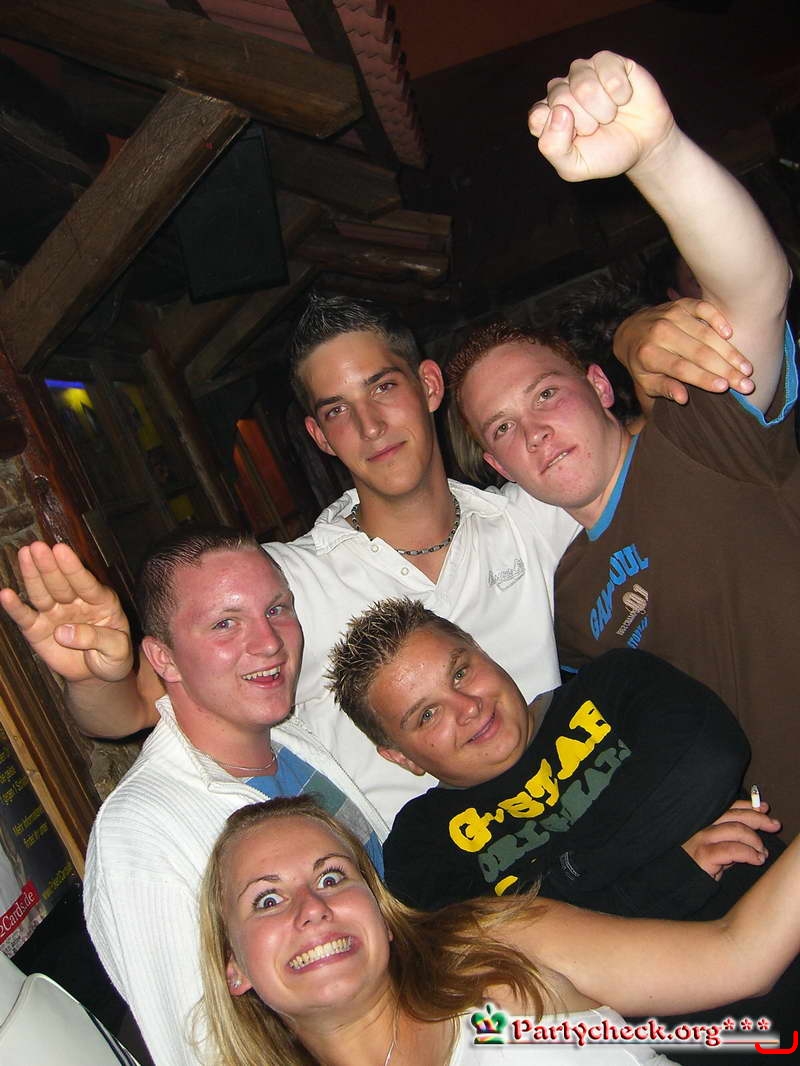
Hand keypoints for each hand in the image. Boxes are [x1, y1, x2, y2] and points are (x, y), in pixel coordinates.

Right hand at [0, 542, 132, 683]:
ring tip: (24, 555)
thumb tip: (62, 631)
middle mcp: (75, 602)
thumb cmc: (112, 656)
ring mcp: (54, 613)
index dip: (72, 567)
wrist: (96, 674)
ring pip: (41, 593)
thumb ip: (96, 638)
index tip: (61, 550)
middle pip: (60, 583)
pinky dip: (15, 607)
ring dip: (32, 575)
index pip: (85, 582)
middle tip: (37, 547)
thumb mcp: (117, 650)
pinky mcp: (37, 629)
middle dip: (49, 566)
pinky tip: (6, 594)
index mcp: (100, 601)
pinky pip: (25, 617)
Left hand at [529, 52, 674, 181]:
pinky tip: (624, 99)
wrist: (644, 145)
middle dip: (585, 122)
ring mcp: (582, 72)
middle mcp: (560, 90)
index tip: (577, 139)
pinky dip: (621, 94)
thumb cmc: (605, 155)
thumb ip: (553, 148)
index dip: (561, 132)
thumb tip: (558, 111)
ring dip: (603, 109)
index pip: (537, 116)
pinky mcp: (607, 61)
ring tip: (610, 115)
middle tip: (597, 128)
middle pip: (560, 99)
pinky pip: (609, 74)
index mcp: (545, 115)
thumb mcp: (574, 167)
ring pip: (584, 86)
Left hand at [614, 298, 754, 404]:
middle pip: (699, 352)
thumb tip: (683, 398)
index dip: (703, 378)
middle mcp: (660, 333)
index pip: (681, 368)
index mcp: (648, 354)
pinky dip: (718, 319)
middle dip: (726, 369)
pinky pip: (703, 308)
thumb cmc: (643, 363)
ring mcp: (671, 315)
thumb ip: (664, 389)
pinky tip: (730, 335)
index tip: (725, 388)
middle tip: (747, 384)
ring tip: (747, 368)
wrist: (630, 330)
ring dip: (729, 351)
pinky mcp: (681, 304)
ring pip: (706, 334)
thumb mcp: (646, 381)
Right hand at [683, 800, 779, 879]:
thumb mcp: (717, 847)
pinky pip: (732, 850)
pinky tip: (756, 859)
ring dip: (755, 840)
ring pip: (736, 829)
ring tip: (763, 853)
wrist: (680, 880)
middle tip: (774, 825)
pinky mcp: (705, 854)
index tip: (765, 807)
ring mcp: (703, 838)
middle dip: (758, 818)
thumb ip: (732, 838)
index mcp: (707, 822)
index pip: (729, 807)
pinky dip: (749, 853)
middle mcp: (704, 826)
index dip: (748, 805)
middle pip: (735, 815)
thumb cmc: (701, 864)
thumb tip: (755, 830)